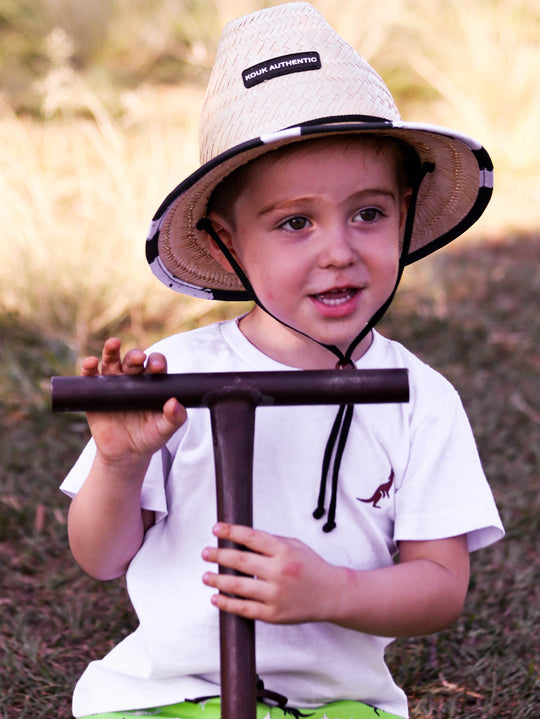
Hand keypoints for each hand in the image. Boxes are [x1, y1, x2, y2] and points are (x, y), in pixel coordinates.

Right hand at [81, 337, 185, 465]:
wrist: (126, 454)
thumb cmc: (149, 437)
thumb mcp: (165, 430)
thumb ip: (175, 418)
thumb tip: (175, 403)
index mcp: (152, 383)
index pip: (155, 365)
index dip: (156, 362)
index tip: (157, 367)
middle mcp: (132, 379)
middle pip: (133, 360)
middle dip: (135, 356)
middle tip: (138, 359)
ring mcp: (112, 383)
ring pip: (111, 361)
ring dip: (111, 351)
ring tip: (113, 344)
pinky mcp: (95, 392)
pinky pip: (91, 376)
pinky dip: (89, 367)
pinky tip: (91, 363)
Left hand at [202, 523, 336, 623]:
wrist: (331, 594)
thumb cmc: (311, 567)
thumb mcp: (295, 545)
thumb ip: (271, 542)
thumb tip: (241, 539)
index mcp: (284, 551)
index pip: (251, 538)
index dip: (231, 532)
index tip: (216, 529)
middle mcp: (279, 572)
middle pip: (241, 562)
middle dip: (219, 556)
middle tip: (205, 553)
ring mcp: (275, 594)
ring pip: (239, 587)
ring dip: (218, 580)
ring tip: (206, 576)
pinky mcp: (273, 614)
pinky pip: (244, 609)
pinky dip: (227, 604)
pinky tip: (216, 598)